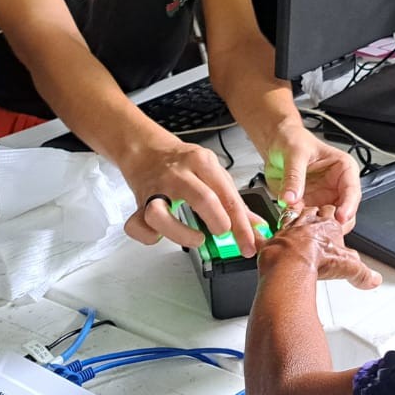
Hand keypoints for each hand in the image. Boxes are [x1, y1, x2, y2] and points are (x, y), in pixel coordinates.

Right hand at [119, 139, 259, 253]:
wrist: (147, 150)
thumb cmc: (181, 162)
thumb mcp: (212, 171)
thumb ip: (233, 199)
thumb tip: (256, 225)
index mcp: (202, 163)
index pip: (228, 197)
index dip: (242, 226)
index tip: (249, 244)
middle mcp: (179, 175)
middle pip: (202, 199)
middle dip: (219, 223)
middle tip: (223, 233)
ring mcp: (156, 189)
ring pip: (161, 215)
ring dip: (182, 234)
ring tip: (196, 239)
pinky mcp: (139, 204)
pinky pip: (138, 226)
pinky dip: (149, 237)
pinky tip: (163, 236)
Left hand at [260, 205, 381, 288]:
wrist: (291, 262)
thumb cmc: (318, 258)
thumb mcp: (348, 267)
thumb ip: (362, 273)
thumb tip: (373, 279)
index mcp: (327, 225)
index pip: (332, 212)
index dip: (334, 214)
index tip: (335, 216)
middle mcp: (307, 223)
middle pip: (312, 211)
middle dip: (314, 213)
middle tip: (315, 217)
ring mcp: (288, 229)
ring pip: (291, 217)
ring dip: (293, 221)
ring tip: (294, 225)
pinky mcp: (273, 239)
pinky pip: (267, 234)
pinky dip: (264, 236)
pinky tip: (261, 237)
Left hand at [261, 121, 361, 230]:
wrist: (276, 144)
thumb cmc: (293, 140)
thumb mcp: (295, 153)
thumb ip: (294, 176)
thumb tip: (291, 198)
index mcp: (343, 169)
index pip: (352, 191)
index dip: (349, 207)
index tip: (340, 218)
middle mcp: (337, 187)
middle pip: (345, 213)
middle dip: (334, 223)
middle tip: (321, 228)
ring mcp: (323, 199)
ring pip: (329, 222)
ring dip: (317, 227)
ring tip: (303, 225)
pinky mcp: (309, 207)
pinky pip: (309, 223)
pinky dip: (302, 227)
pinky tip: (292, 223)